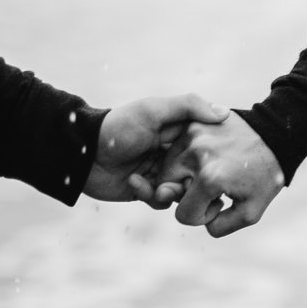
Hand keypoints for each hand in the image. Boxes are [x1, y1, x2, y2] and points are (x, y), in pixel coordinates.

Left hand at [86, 93, 229, 203]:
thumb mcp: (153, 109)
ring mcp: (158, 173)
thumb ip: (188, 106)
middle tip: (184, 182)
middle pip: (196, 173)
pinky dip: (149, 195)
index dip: (211, 157)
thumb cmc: (118, 126)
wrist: (82, 152)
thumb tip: (224, 113)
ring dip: (171, 192)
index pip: (205, 147)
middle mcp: (171, 154)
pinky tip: (134, 181)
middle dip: (192, 181)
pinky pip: (158, 202)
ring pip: (180, 191)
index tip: (212, 163)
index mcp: (177, 134)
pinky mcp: (144, 191)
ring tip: (160, 188)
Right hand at [157, 112, 285, 237]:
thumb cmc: (266, 175)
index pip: (183, 214)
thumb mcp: (251, 212)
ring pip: (166, 167)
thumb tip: (192, 217)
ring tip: (209, 172)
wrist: (278, 134)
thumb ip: (220, 226)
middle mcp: (196, 154)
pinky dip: (185, 157)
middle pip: (166, 187)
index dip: (200, 216)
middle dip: (186, 193)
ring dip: (182, 175)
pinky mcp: (193, 123)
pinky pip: (175, 148)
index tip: (220, 203)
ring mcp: (192, 135)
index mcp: (210, 178)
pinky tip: (208, 158)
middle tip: (211, 188)